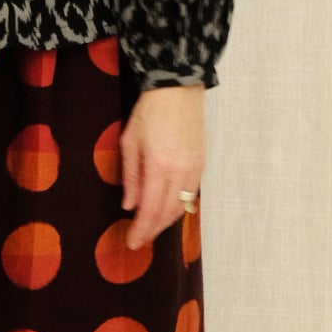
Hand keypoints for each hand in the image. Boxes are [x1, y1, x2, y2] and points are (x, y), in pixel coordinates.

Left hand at [119, 83, 204, 249]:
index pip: (150, 208)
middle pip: (168, 212)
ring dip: (166, 221)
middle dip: (153, 230)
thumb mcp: (130, 143)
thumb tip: (129, 205)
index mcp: (159, 165)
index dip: (141, 229)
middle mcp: (180, 171)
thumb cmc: (149, 112)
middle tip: (139, 241)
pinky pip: (190, 194)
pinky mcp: (202, 163)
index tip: (132, 242)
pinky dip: (178, 206)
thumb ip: (130, 177)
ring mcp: (194, 168)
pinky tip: (167, 210)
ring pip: (181, 206)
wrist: (177, 89)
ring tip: (151, 228)